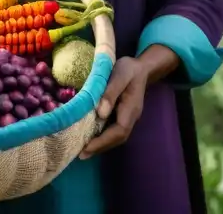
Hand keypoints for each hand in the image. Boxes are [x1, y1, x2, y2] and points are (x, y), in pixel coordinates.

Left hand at [79, 45, 179, 159]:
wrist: (141, 68)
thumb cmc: (129, 69)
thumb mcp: (119, 75)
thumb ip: (110, 93)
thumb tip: (101, 113)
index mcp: (131, 109)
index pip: (119, 131)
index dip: (103, 141)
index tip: (87, 147)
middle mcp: (131, 117)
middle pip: (118, 138)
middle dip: (100, 147)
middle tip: (81, 155)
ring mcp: (128, 118)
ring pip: (116, 136)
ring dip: (101, 145)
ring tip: (84, 151)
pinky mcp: (123, 115)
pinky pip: (114, 130)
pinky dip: (103, 137)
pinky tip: (91, 138)